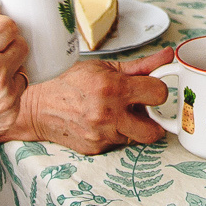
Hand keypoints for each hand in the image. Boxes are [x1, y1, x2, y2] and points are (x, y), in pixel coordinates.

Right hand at [9, 48, 173, 153]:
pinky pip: (118, 143)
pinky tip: (102, 121)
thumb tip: (167, 57)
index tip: (151, 88)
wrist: (38, 105)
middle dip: (153, 120)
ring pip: (137, 138)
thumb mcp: (104, 67)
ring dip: (134, 127)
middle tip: (142, 109)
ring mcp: (102, 135)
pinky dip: (116, 133)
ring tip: (119, 113)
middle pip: (154, 131)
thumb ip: (140, 65)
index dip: (158, 90)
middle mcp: (108, 114)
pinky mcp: (96, 148)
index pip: (159, 94)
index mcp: (113, 88)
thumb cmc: (69, 81)